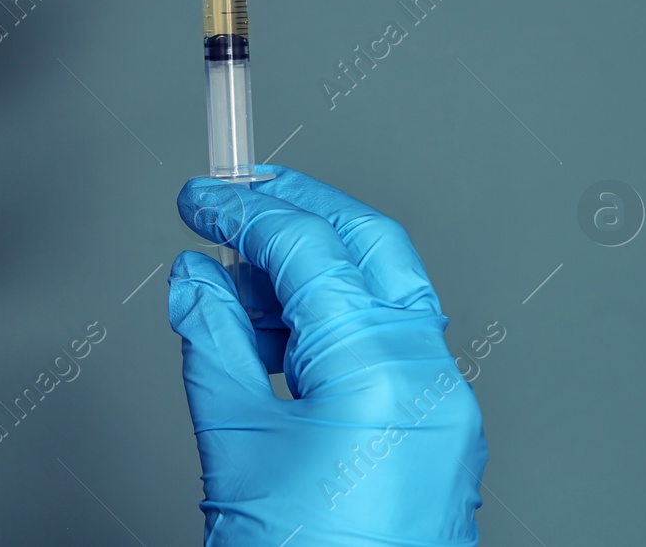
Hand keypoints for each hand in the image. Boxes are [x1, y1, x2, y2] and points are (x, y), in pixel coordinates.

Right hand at [169, 166, 486, 545]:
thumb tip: (199, 280)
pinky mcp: (443, 432)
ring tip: (243, 280)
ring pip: (388, 289)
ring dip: (318, 267)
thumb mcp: (232, 448)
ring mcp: (447, 405)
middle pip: (369, 244)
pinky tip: (284, 333)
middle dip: (300, 209)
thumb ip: (213, 342)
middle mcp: (430, 377)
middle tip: (237, 197)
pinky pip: (397, 342)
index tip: (201, 198)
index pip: (308, 248)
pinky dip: (341, 320)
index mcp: (379, 372)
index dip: (243, 211)